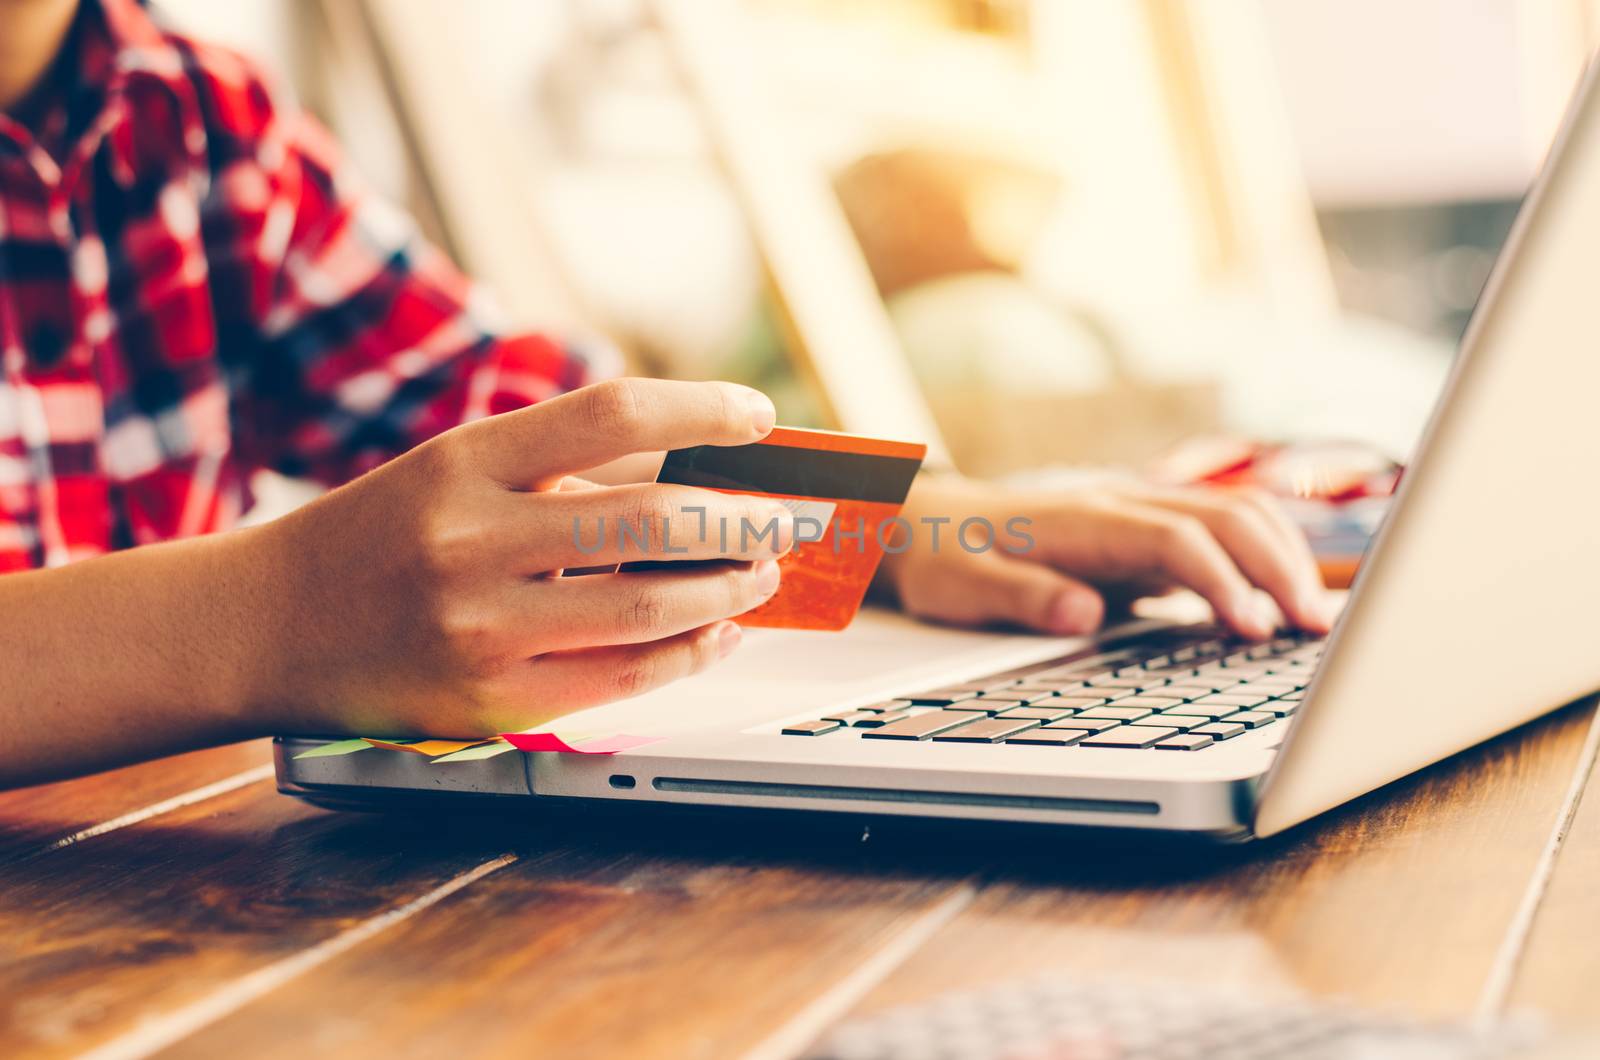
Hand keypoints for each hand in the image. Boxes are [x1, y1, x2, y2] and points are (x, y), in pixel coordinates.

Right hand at [256, 378, 794, 736]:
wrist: (266, 626)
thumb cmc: (379, 538)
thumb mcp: (453, 471)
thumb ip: (562, 470)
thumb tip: (696, 474)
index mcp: (464, 461)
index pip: (612, 414)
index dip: (703, 409)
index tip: (760, 415)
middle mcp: (471, 540)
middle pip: (649, 519)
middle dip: (742, 519)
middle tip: (785, 519)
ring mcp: (480, 629)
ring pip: (650, 609)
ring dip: (730, 590)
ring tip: (760, 576)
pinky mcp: (491, 700)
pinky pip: (624, 678)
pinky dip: (690, 653)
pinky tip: (718, 632)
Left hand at [878, 475, 1333, 640]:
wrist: (921, 520)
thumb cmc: (941, 557)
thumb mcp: (960, 587)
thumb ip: (1022, 598)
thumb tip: (1083, 614)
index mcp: (1082, 519)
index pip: (1175, 538)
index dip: (1221, 580)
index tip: (1253, 626)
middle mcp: (1118, 504)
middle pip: (1224, 516)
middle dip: (1278, 567)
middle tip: (1315, 629)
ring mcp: (1134, 510)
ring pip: (1231, 514)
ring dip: (1281, 557)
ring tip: (1314, 617)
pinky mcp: (1139, 529)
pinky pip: (1216, 530)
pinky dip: (1259, 557)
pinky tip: (1280, 597)